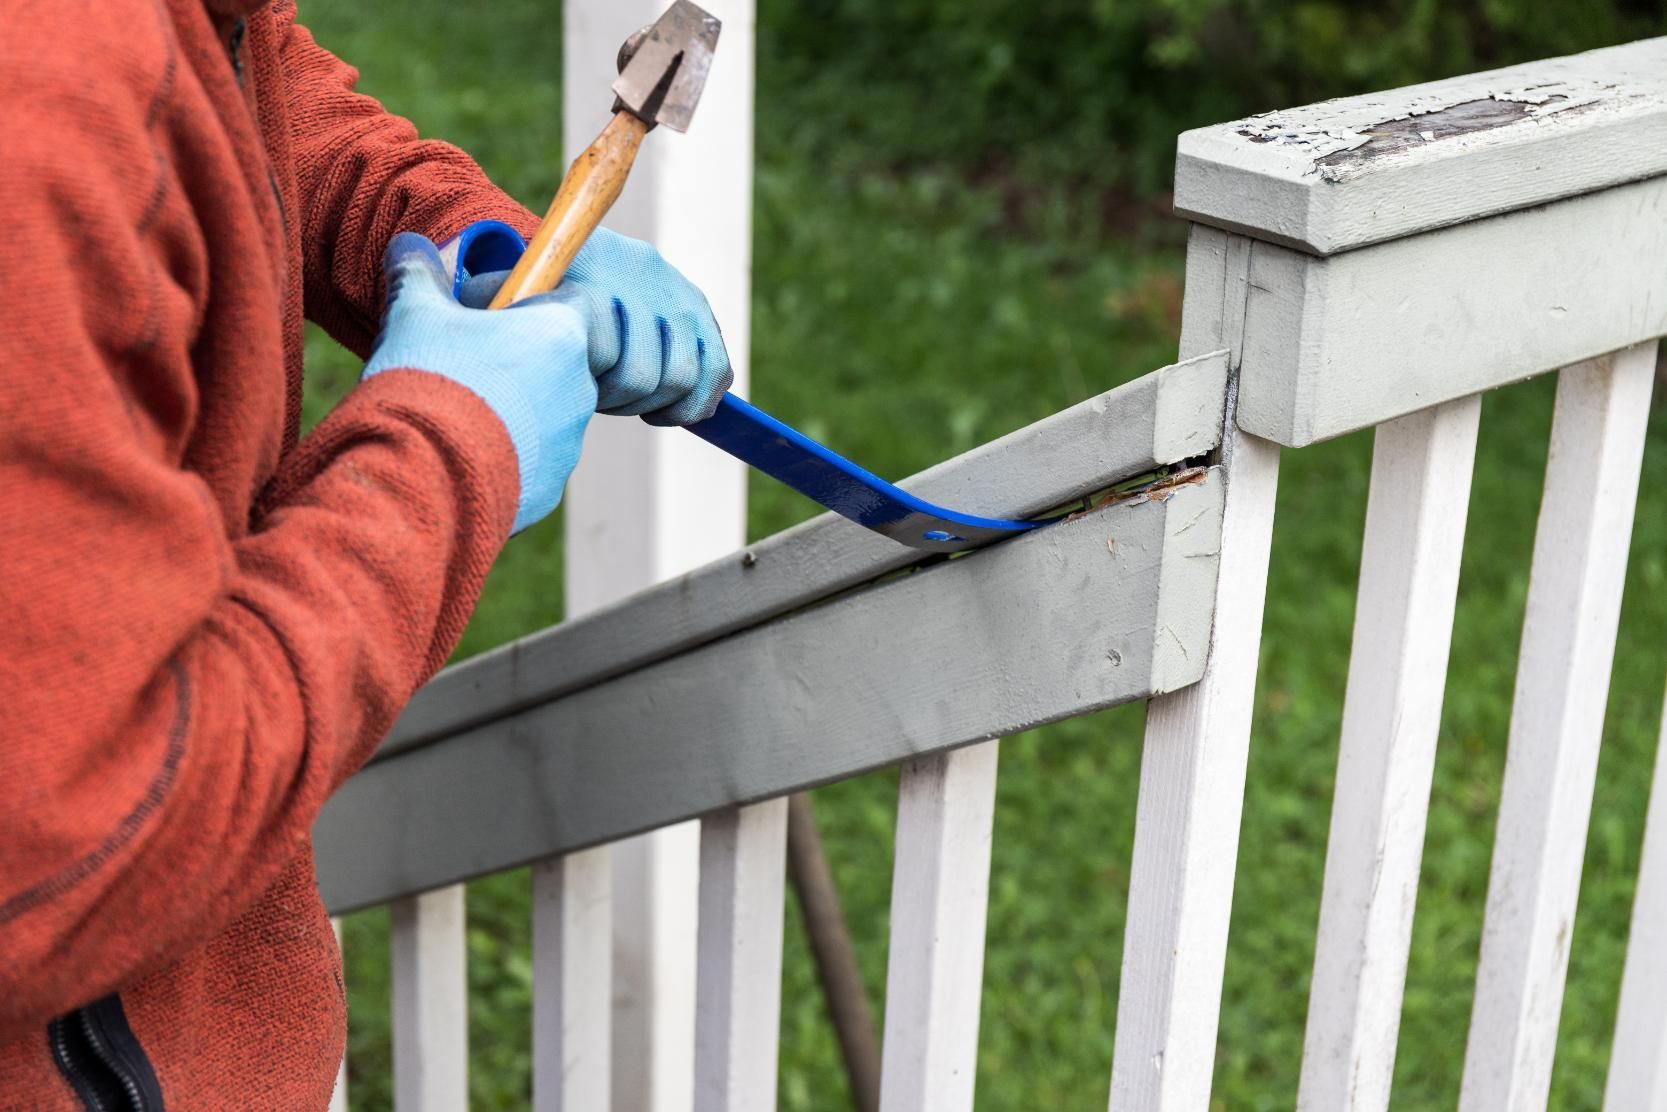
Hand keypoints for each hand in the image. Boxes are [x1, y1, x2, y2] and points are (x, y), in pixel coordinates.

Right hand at [364, 232, 598, 533]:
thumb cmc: (426, 383)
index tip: (497, 317)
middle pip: (560, 361)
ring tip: (456, 413)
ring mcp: (568, 442)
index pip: (575, 305)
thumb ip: (420, 275)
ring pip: (545, 412)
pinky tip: (459, 451)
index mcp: (561, 337)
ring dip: (511, 408)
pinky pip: (532, 458)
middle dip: (519, 360)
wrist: (422, 476)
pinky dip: (504, 452)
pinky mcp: (551, 484)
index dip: (535, 306)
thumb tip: (411, 245)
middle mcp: (578, 390)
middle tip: (468, 366)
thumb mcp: (415, 315)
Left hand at [455, 223, 733, 426]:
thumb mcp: (503, 296)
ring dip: (655, 403)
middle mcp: (646, 273)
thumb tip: (496, 334)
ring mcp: (680, 294)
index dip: (597, 388)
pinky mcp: (702, 316)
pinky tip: (659, 409)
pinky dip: (692, 403)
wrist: (567, 258)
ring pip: (685, 377)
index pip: (613, 353)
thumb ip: (496, 307)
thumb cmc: (529, 292)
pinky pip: (716, 372)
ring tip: (625, 400)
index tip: (577, 389)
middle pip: (648, 374)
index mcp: (597, 265)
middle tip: (596, 395)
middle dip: (621, 399)